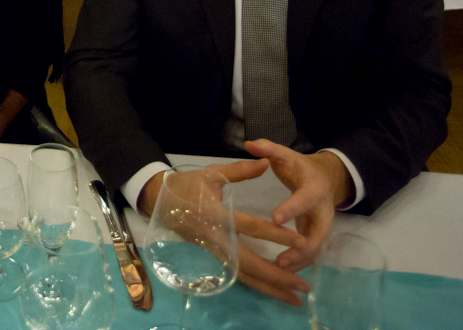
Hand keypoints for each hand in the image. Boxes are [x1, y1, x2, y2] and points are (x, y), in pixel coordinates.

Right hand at [138, 158, 312, 306]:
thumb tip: (266, 162)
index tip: (299, 241)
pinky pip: (237, 274)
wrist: (159, 201)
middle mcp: (216, 238)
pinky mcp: (212, 257)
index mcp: (217, 214)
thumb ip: (241, 171)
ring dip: (270, 288)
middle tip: (303, 287)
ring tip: (295, 300)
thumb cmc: (187, 185)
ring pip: (244, 275)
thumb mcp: (212, 173)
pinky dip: (257, 284)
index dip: (275, 235)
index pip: (250, 227)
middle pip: (250, 263)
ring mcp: (213, 251)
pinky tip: (274, 292)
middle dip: (277, 276)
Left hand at [245, 139, 351, 273]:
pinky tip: (281, 273)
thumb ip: (268, 149)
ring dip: (300, 260)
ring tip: (278, 270)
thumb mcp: (285, 155)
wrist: (324, 178)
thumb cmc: (298, 167)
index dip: (291, 209)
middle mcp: (321, 210)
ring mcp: (321, 225)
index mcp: (313, 189)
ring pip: (315, 247)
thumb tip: (249, 144)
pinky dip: (299, 263)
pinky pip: (310, 253)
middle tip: (281, 260)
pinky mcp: (315, 235)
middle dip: (302, 248)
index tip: (274, 218)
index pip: (303, 199)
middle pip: (318, 233)